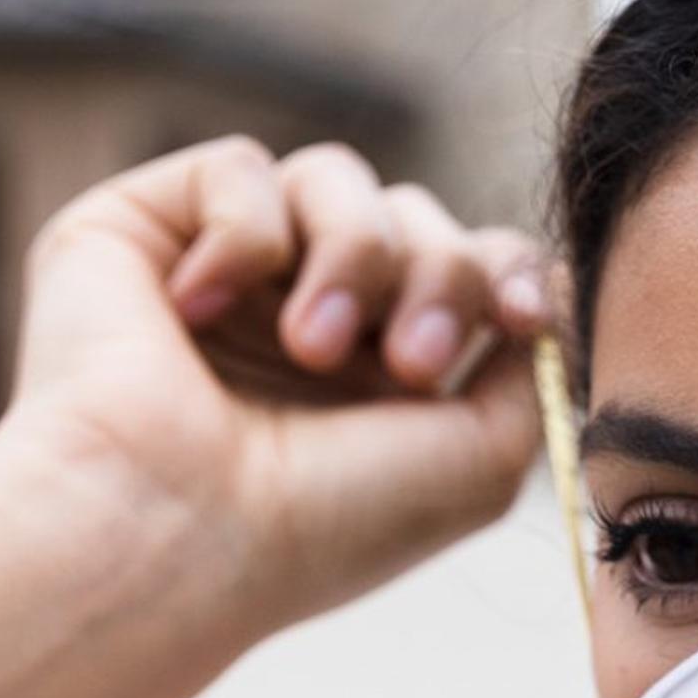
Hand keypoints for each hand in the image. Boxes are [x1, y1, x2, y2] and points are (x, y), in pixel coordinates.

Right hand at [0, 138, 554, 637]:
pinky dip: (244, 235)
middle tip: (408, 367)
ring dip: (355, 256)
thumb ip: (532, 370)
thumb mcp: (480, 461)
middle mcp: (303, 315)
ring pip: (338, 179)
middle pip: (421, 217)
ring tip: (311, 347)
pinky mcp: (145, 229)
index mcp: (379, 377)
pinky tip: (196, 312)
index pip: (470, 266)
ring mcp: (227, 272)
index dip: (506, 272)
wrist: (172, 530)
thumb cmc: (322, 520)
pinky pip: (238, 168)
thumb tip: (551, 277)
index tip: (517, 318)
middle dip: (440, 278)